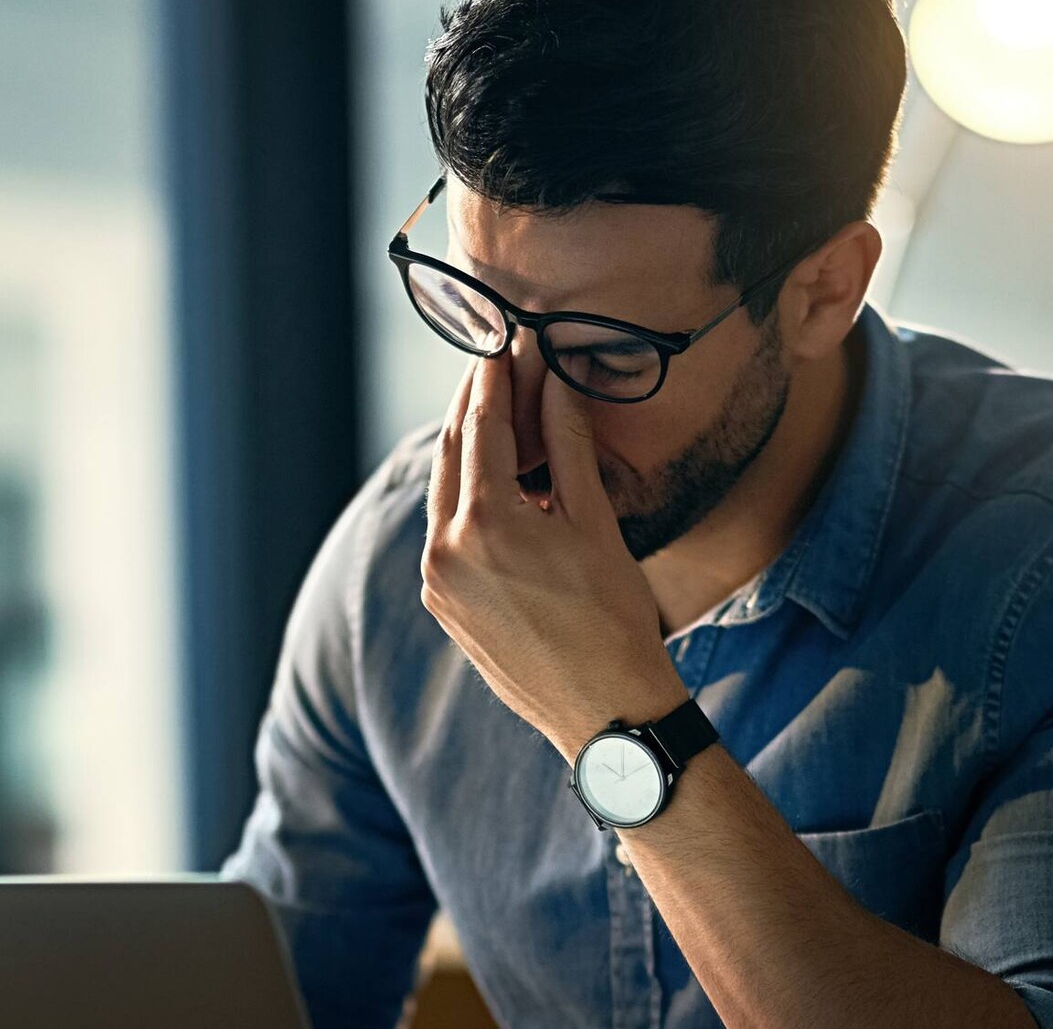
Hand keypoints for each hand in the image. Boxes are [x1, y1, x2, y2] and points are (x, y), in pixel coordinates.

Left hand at [420, 351, 690, 755]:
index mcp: (484, 523)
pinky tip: (497, 483)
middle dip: (473, 405)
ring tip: (498, 414)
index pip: (483, 425)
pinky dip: (467, 499)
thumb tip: (555, 380)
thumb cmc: (614, 619)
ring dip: (469, 451)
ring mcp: (437, 582)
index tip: (505, 340)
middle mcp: (445, 551)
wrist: (606, 711)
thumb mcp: (595, 522)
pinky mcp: (443, 606)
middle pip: (452, 453)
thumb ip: (568, 445)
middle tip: (494, 363)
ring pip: (445, 493)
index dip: (496, 377)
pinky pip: (447, 534)